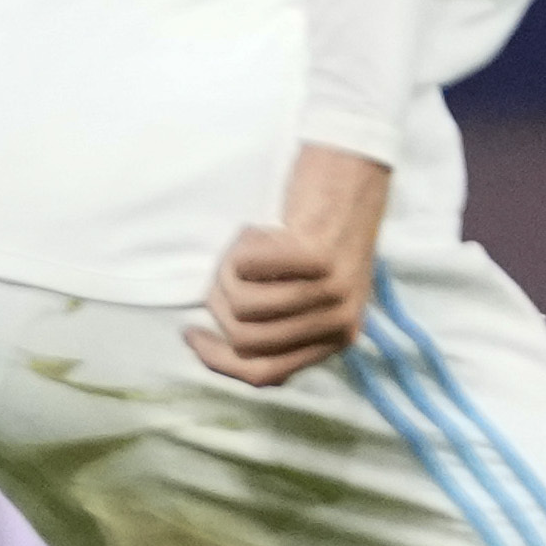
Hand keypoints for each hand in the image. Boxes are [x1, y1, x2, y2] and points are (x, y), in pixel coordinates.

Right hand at [189, 144, 391, 385]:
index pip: (263, 373)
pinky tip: (262, 230)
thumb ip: (276, 324)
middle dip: (221, 303)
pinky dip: (241, 246)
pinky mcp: (321, 259)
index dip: (217, 359)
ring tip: (251, 245)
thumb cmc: (317, 230)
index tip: (192, 333)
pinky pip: (247, 268)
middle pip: (245, 340)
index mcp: (336, 338)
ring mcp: (335, 293)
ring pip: (243, 306)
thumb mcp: (306, 292)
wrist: (353, 172)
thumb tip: (220, 346)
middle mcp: (341, 323)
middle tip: (230, 268)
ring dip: (230, 271)